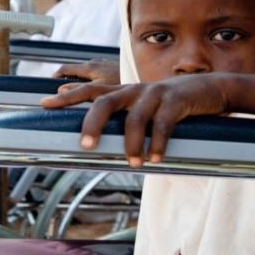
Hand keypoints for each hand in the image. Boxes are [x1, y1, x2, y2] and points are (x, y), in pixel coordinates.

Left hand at [40, 74, 230, 166]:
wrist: (210, 90)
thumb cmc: (170, 105)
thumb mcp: (144, 108)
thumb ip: (123, 120)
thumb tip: (100, 144)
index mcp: (123, 93)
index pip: (90, 92)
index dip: (67, 97)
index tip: (44, 104)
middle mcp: (134, 91)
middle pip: (104, 102)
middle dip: (92, 123)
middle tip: (85, 145)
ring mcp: (155, 94)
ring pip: (134, 118)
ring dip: (132, 144)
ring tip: (133, 164)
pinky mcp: (176, 101)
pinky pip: (163, 124)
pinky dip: (157, 143)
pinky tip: (156, 159)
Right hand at [52, 59, 119, 92]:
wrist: (146, 77)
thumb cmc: (124, 82)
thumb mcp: (98, 88)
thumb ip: (78, 89)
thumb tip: (60, 90)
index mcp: (89, 67)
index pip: (64, 69)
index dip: (55, 77)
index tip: (50, 87)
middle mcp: (95, 63)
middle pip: (74, 71)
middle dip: (67, 81)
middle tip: (65, 95)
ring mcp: (105, 65)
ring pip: (86, 73)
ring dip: (80, 82)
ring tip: (81, 95)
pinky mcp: (113, 68)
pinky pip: (97, 74)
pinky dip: (92, 81)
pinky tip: (99, 91)